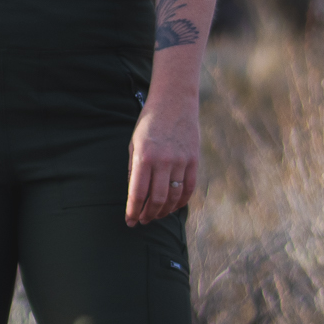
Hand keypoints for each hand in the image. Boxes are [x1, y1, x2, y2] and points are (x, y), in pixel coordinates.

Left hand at [126, 101, 198, 225]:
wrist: (174, 102)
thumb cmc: (149, 123)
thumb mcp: (134, 143)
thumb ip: (134, 169)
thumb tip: (135, 195)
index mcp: (144, 156)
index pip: (138, 193)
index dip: (133, 211)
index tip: (130, 221)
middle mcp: (163, 161)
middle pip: (156, 199)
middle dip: (148, 215)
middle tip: (143, 220)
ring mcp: (180, 161)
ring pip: (173, 196)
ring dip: (163, 211)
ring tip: (156, 216)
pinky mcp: (194, 160)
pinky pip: (188, 188)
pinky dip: (181, 201)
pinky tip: (173, 207)